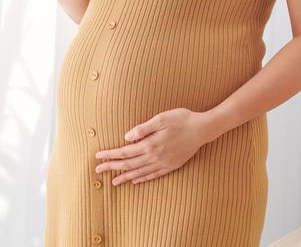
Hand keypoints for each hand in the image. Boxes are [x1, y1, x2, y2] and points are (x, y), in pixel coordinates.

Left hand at [94, 108, 214, 185]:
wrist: (203, 129)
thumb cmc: (182, 119)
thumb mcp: (161, 118)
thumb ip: (142, 129)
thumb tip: (126, 138)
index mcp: (150, 144)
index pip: (125, 152)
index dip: (110, 155)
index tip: (98, 156)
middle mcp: (155, 157)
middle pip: (129, 165)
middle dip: (112, 167)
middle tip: (97, 170)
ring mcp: (163, 163)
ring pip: (139, 173)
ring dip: (124, 177)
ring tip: (113, 181)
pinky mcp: (171, 166)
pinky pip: (153, 175)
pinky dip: (142, 179)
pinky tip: (135, 180)